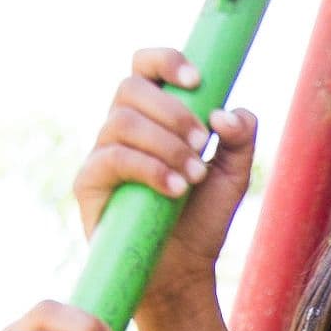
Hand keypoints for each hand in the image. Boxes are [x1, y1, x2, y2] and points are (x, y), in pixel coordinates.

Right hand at [72, 47, 258, 297]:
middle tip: (204, 144)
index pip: (146, 66)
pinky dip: (149, 169)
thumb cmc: (203, 216)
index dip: (167, 61)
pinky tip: (176, 190)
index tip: (198, 80)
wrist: (183, 269)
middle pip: (131, 87)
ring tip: (194, 176)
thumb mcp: (234, 175)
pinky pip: (112, 158)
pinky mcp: (89, 183)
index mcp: (154, 114)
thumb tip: (224, 113)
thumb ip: (241, 137)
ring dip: (166, 144)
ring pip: (122, 121)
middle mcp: (122, 126)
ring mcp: (102, 152)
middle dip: (173, 111)